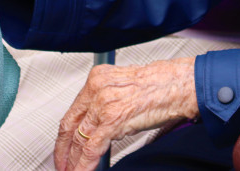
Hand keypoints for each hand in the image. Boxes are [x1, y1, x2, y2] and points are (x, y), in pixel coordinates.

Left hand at [54, 57, 197, 170]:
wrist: (177, 85)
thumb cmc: (159, 86)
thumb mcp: (123, 88)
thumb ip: (106, 102)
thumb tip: (98, 124)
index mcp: (97, 79)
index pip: (73, 110)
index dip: (65, 133)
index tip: (63, 145)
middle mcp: (96, 89)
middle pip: (70, 125)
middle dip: (63, 149)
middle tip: (61, 163)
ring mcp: (102, 105)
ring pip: (79, 139)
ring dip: (73, 160)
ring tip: (71, 170)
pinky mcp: (112, 121)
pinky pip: (91, 148)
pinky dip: (84, 164)